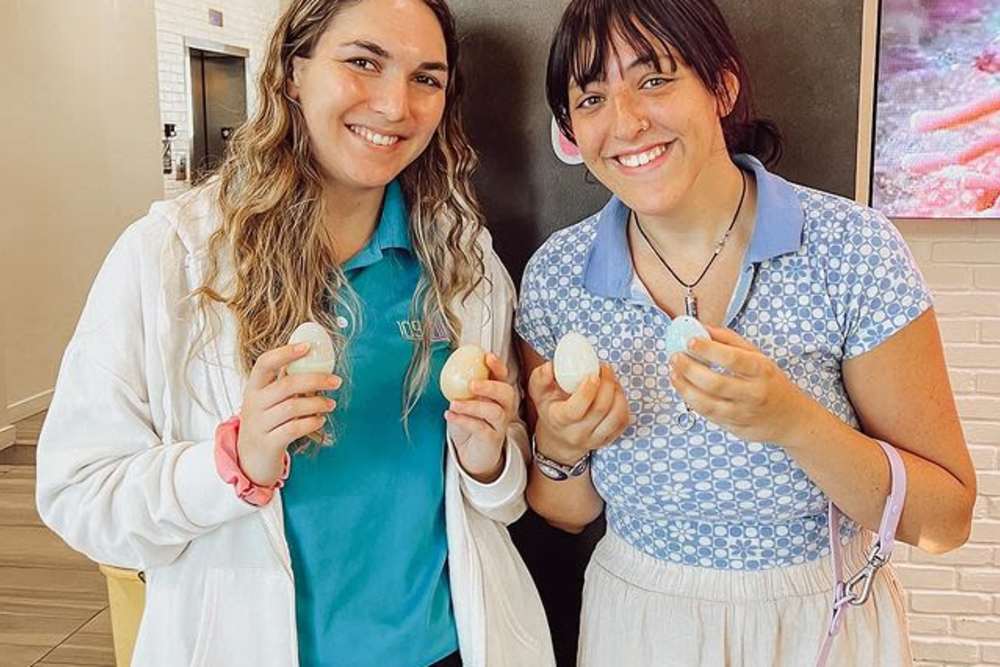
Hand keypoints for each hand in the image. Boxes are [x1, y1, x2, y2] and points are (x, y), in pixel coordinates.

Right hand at [237, 342, 340, 485]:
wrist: (249, 461)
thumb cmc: (266, 424)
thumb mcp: (267, 401)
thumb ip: (284, 382)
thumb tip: (311, 358)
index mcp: (254, 388)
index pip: (265, 363)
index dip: (286, 352)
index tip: (308, 347)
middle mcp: (253, 404)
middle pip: (286, 385)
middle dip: (316, 380)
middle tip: (336, 381)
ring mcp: (259, 425)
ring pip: (293, 407)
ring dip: (317, 403)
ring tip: (331, 404)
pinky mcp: (268, 444)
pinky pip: (294, 429)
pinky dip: (311, 423)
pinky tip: (320, 420)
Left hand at [445, 353, 516, 482]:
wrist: (472, 453)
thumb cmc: (471, 424)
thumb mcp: (466, 401)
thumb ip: (462, 386)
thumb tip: (451, 367)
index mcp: (498, 394)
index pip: (503, 376)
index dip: (497, 366)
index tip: (486, 356)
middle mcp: (504, 408)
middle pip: (506, 393)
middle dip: (490, 386)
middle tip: (472, 384)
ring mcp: (500, 424)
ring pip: (495, 412)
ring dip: (473, 406)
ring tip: (454, 404)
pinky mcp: (492, 439)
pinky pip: (482, 428)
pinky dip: (465, 420)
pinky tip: (451, 416)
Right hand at [528, 361, 629, 463]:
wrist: (559, 437)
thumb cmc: (550, 409)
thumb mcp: (539, 393)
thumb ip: (541, 378)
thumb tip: (551, 367)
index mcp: (559, 420)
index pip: (575, 410)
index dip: (588, 391)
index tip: (593, 374)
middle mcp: (577, 433)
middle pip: (600, 409)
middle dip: (607, 384)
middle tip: (605, 368)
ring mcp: (595, 439)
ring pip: (616, 417)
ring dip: (618, 393)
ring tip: (611, 379)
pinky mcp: (608, 439)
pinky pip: (623, 421)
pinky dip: (623, 403)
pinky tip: (615, 392)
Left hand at [669, 325, 814, 443]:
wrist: (790, 419)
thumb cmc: (770, 383)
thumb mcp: (758, 356)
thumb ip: (729, 340)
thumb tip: (702, 328)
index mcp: (762, 371)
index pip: (733, 359)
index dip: (709, 349)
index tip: (690, 340)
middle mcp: (753, 394)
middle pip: (715, 383)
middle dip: (689, 369)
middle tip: (675, 357)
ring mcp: (743, 414)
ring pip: (707, 404)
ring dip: (684, 387)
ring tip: (673, 372)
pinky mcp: (733, 427)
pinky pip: (707, 415)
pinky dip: (690, 400)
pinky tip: (683, 388)